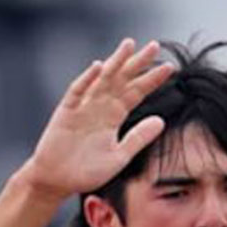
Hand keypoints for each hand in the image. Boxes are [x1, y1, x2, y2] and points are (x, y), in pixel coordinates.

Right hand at [22, 39, 175, 202]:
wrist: (57, 181)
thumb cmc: (86, 171)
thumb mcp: (120, 155)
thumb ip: (138, 138)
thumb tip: (161, 121)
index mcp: (113, 117)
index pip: (136, 93)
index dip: (151, 80)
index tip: (170, 68)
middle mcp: (100, 107)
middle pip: (122, 80)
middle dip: (137, 63)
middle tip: (155, 45)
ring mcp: (82, 107)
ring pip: (101, 80)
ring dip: (115, 62)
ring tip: (129, 46)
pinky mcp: (65, 112)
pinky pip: (77, 92)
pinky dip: (87, 80)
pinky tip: (98, 67)